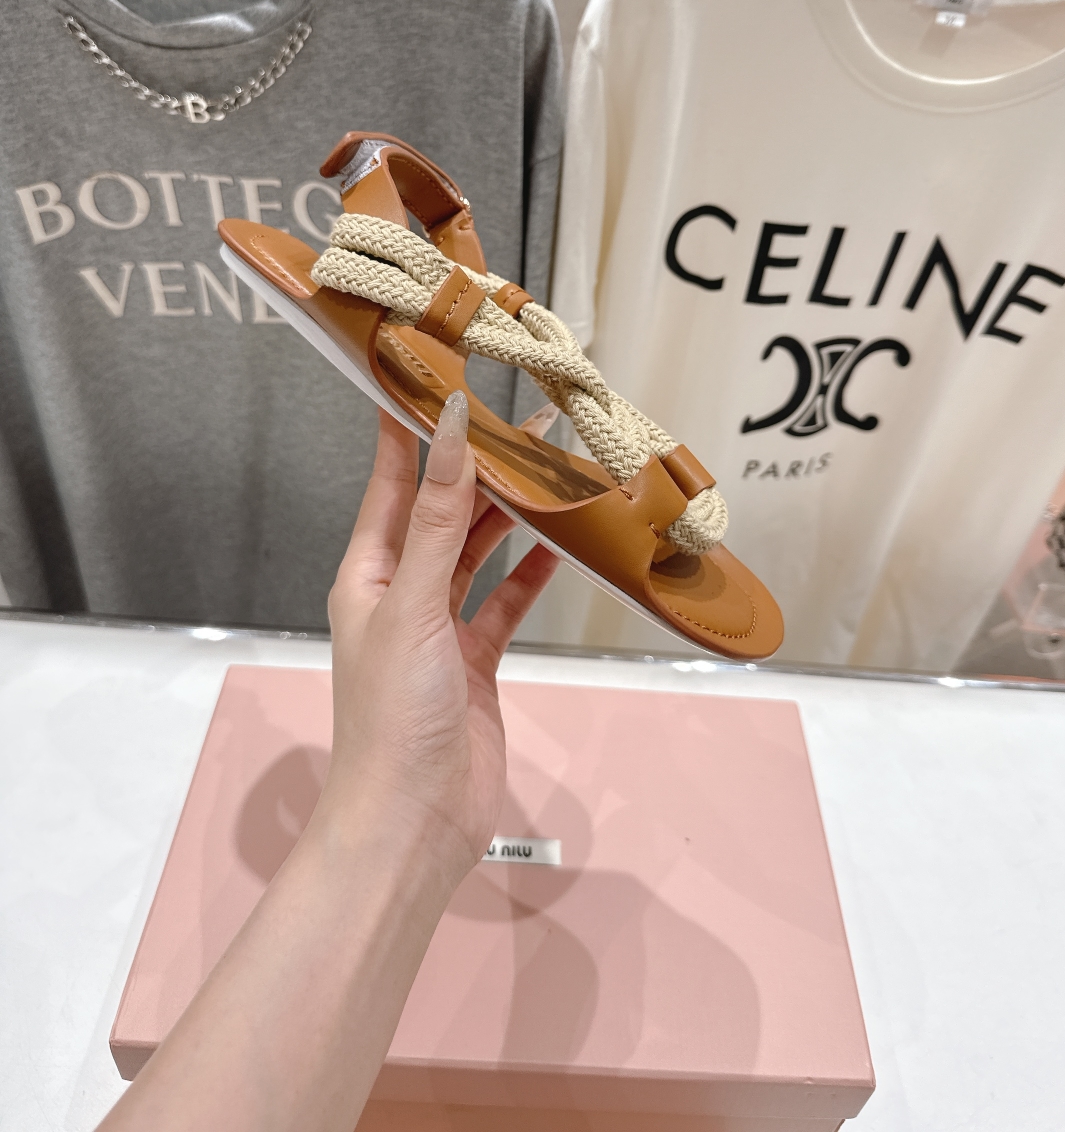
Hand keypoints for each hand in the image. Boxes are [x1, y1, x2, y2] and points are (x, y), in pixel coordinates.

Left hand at [317, 392, 559, 882]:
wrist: (412, 826)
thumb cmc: (395, 717)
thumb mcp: (415, 604)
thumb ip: (438, 517)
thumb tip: (448, 427)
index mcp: (368, 573)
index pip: (393, 481)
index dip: (414, 429)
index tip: (440, 375)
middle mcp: (400, 593)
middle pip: (443, 511)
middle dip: (480, 467)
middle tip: (529, 419)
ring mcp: (439, 629)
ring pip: (477, 552)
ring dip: (511, 515)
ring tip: (553, 471)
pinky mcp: (475, 662)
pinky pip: (504, 603)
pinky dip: (530, 575)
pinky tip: (560, 548)